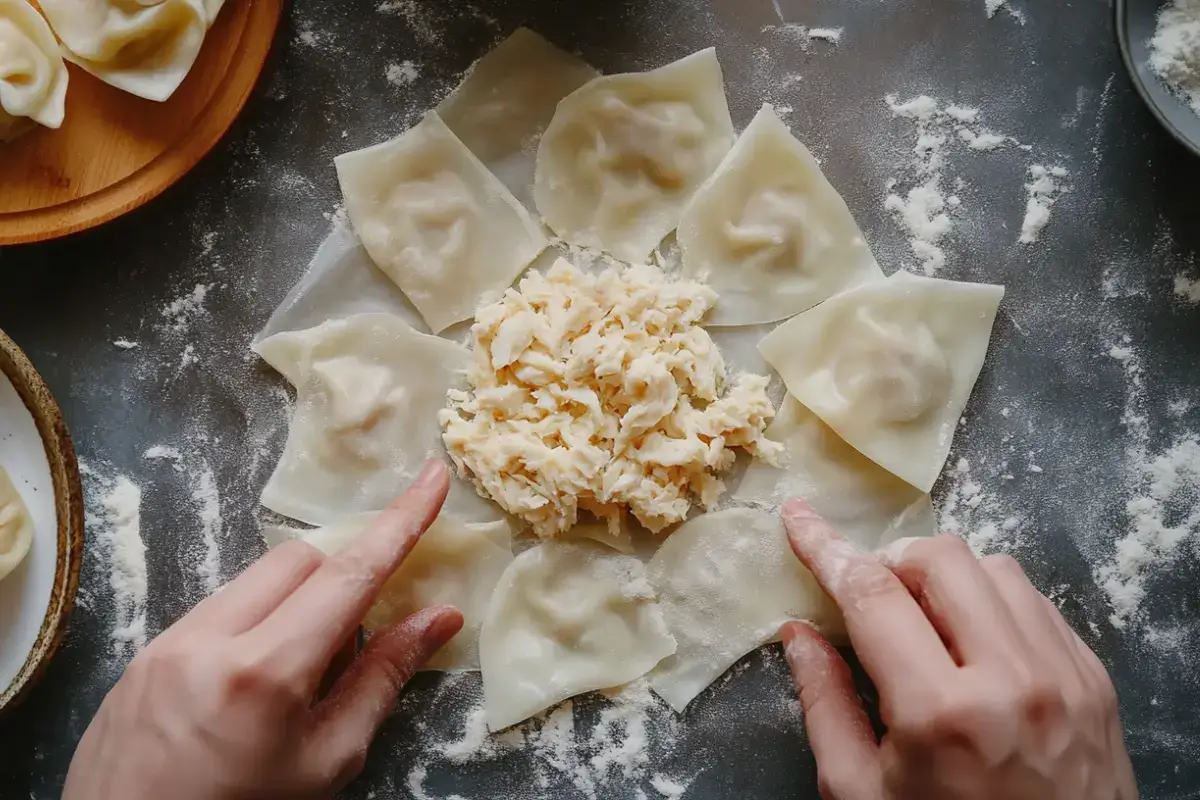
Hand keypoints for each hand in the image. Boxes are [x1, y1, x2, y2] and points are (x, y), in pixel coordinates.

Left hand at [63, 460, 462, 799]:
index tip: (431, 480)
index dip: (400, 523)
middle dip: (343, 578)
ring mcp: (169, 640)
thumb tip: (439, 619)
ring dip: (297, 601)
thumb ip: (383, 680)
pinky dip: (255, 621)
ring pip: (257, 578)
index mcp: (264, 672)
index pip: (349, 575)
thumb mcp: (327, 762)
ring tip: (297, 674)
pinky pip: (219, 605)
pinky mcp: (147, 651)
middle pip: (301, 559)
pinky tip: (252, 682)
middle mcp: (209, 638)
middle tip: (356, 638)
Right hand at [778, 498, 1137, 799]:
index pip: (873, 595)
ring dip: (946, 579)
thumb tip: (799, 633)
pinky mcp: (1096, 681)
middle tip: (870, 595)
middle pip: (942, 559)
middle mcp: (1013, 680)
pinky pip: (1037, 602)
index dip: (826, 548)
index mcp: (942, 713)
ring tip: (925, 623)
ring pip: (996, 568)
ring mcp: (1065, 676)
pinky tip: (973, 643)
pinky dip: (993, 603)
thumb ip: (824, 705)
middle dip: (892, 561)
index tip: (799, 519)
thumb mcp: (860, 793)